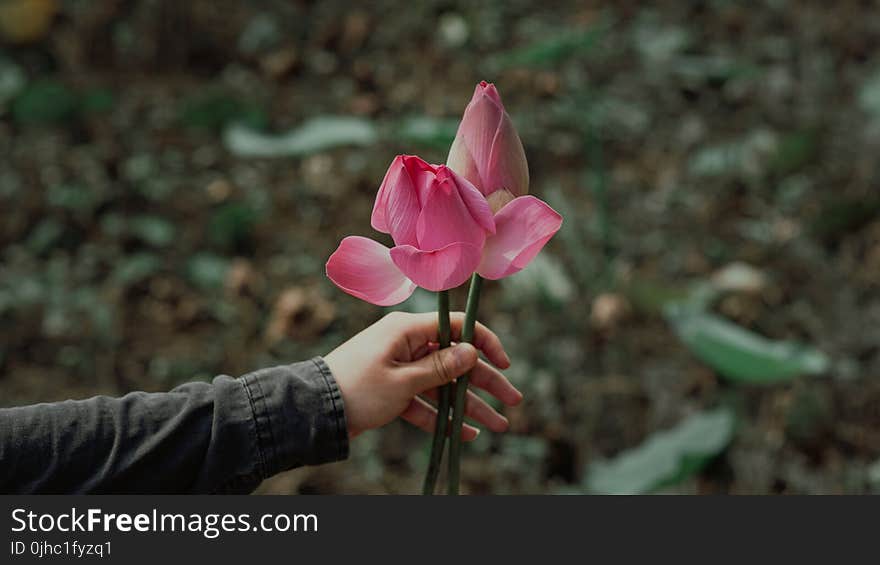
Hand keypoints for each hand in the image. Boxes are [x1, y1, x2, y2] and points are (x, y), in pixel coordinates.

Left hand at [324, 311, 520, 439]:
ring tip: (497, 426)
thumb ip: (441, 367)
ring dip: (469, 405)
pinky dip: (442, 417)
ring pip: (443, 385)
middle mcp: (406, 345)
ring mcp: (399, 368)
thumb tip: (472, 351)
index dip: (484, 343)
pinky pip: (424, 402)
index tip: (504, 364)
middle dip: (485, 382)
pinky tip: (465, 434)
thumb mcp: (403, 380)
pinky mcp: (392, 391)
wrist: (314, 411)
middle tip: (513, 402)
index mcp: (407, 330)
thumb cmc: (358, 389)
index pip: (456, 327)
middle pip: (456, 360)